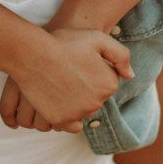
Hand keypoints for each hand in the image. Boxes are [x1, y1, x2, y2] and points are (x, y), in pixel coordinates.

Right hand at [0, 26, 131, 132]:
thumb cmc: (64, 43)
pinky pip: (68, 125)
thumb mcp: (98, 38)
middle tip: (68, 74)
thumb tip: (130, 76)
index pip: (106, 84)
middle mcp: (96, 102)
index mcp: (108, 84)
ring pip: (81, 113)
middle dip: (85, 90)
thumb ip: (121, 55)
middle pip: (94, 100)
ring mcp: (78, 113)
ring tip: (60, 86)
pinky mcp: (60, 120)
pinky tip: (57, 101)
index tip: (80, 64)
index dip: (93, 73)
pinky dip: (65, 117)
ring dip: (75, 104)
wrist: (33, 54)